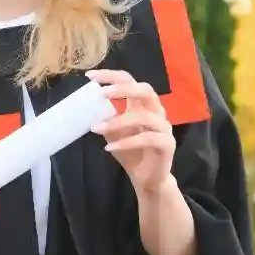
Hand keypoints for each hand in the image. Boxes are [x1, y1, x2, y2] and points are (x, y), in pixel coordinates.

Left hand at [87, 68, 176, 198]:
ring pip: (144, 117)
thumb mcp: (113, 132)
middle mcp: (156, 111)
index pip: (129, 81)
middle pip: (145, 90)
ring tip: (96, 129)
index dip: (110, 76)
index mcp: (142, 104)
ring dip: (117, 121)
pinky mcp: (167, 144)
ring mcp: (164, 127)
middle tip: (101, 94)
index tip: (89, 76)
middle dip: (123, 89)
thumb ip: (105, 117)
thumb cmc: (131, 152)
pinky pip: (147, 139)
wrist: (147, 179)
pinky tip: (109, 147)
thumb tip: (86, 105)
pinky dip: (126, 142)